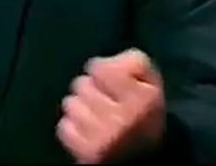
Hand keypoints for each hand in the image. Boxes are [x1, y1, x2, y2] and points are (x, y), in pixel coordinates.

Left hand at [56, 48, 164, 163]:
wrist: (141, 157)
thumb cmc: (144, 115)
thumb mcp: (151, 84)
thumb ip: (133, 63)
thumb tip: (108, 59)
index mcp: (140, 99)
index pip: (97, 67)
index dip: (102, 70)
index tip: (109, 81)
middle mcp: (121, 119)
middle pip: (81, 84)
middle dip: (90, 89)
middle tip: (104, 101)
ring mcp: (101, 138)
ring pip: (70, 104)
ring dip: (80, 108)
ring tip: (95, 116)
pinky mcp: (86, 153)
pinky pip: (64, 127)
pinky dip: (73, 128)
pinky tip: (87, 131)